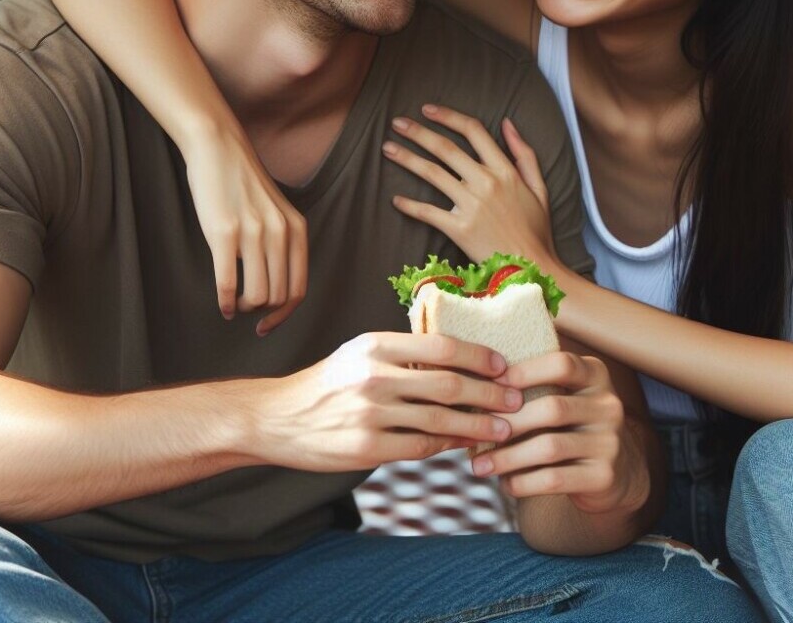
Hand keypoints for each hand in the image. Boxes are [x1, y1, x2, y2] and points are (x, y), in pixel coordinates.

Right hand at [180, 120, 307, 334]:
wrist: (218, 149)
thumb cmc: (244, 185)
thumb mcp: (276, 212)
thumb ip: (282, 243)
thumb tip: (275, 288)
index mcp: (297, 229)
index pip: (298, 289)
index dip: (284, 314)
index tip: (267, 324)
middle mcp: (280, 233)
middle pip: (276, 296)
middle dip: (260, 310)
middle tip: (245, 307)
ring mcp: (253, 233)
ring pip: (256, 295)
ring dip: (244, 307)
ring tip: (235, 302)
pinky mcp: (223, 233)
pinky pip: (228, 283)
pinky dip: (225, 302)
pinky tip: (223, 306)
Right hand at [251, 332, 522, 470]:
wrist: (277, 418)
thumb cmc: (328, 383)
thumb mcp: (360, 353)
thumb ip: (402, 353)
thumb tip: (457, 357)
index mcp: (376, 345)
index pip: (442, 346)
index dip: (479, 356)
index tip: (503, 365)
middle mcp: (374, 375)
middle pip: (449, 384)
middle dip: (490, 393)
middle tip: (515, 399)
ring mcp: (370, 413)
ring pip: (440, 419)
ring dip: (478, 425)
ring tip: (503, 428)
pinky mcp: (366, 448)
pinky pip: (420, 447)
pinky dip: (448, 446)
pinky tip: (465, 445)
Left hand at [382, 104, 555, 263]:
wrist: (533, 270)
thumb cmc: (536, 230)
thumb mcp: (539, 187)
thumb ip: (524, 154)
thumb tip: (508, 123)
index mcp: (505, 170)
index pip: (473, 131)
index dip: (448, 116)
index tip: (428, 110)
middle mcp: (486, 183)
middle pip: (446, 148)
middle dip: (418, 132)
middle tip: (396, 123)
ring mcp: (472, 206)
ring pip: (432, 174)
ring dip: (406, 158)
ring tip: (387, 148)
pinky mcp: (460, 229)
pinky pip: (428, 212)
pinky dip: (409, 205)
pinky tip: (395, 199)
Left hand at [471, 351, 643, 516]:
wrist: (617, 470)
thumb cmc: (573, 425)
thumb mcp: (566, 395)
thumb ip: (537, 384)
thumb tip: (478, 380)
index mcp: (596, 376)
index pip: (561, 364)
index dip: (525, 372)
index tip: (492, 383)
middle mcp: (608, 405)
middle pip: (552, 408)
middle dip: (508, 421)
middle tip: (476, 431)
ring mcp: (610, 442)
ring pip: (550, 447)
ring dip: (508, 457)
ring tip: (480, 465)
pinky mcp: (605, 476)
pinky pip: (555, 479)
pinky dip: (524, 482)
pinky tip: (505, 483)